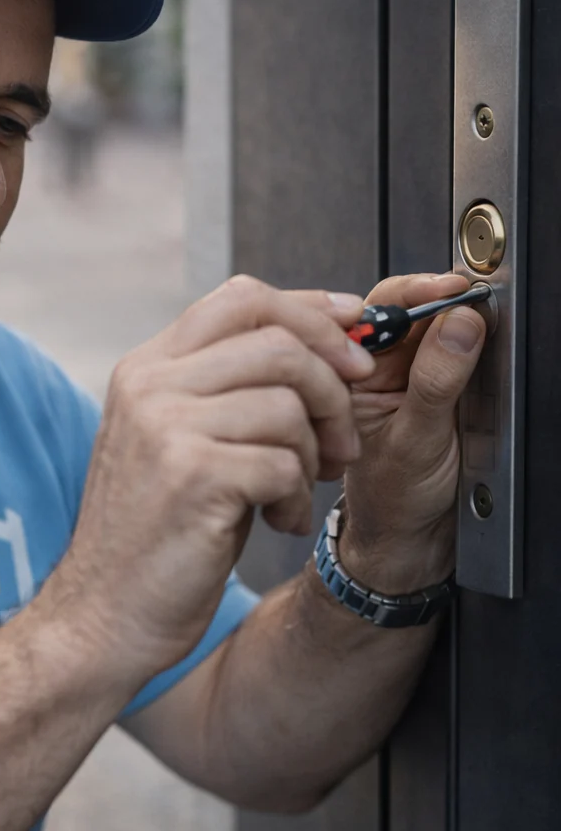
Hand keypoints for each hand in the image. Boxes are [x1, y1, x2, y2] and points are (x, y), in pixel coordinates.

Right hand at [42, 275, 375, 683]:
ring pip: (288, 403)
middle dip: (333, 386)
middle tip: (343, 437)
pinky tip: (275, 522)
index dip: (311, 310)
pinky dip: (295, 499)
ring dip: (314, 452)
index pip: (241, 299)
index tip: (354, 328)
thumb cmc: (153, 536)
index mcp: (146, 368)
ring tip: (297, 491)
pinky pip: (284, 463)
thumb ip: (229, 391)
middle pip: (277, 340)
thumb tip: (324, 348)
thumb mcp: (179, 443)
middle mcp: (150, 386)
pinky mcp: (192, 476)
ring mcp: (167, 427)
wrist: (102, 615)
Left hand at [339, 272, 486, 592]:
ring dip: (461, 320)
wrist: (411, 541)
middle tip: (476, 299)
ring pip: (437, 326)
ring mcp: (407, 376)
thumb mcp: (417, 440)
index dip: (416, 292)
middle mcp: (374, 371)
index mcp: (347, 378)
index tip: (453, 289)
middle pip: (409, 309)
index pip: (376, 313)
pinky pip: (458, 350)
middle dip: (444, 299)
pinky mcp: (438, 386)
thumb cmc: (394, 502)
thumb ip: (436, 382)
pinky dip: (473, 344)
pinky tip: (482, 348)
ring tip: (483, 326)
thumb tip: (458, 325)